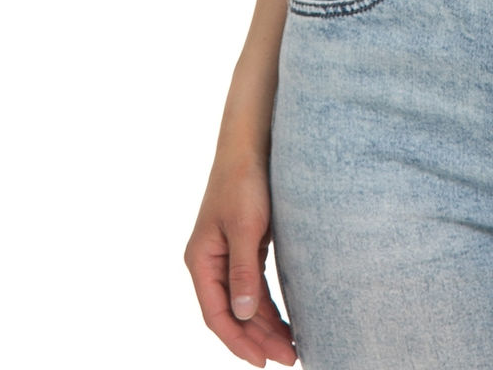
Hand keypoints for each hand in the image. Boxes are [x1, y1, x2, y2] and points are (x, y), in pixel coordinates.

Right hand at [184, 157, 296, 366]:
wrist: (251, 145)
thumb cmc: (244, 182)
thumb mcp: (245, 228)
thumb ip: (243, 272)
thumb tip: (242, 314)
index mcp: (201, 261)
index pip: (217, 315)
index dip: (238, 342)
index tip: (263, 362)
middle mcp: (210, 263)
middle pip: (232, 313)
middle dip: (258, 338)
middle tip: (289, 357)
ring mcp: (226, 256)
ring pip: (244, 303)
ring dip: (265, 326)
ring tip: (292, 347)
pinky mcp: (244, 247)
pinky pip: (253, 286)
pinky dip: (267, 306)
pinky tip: (284, 320)